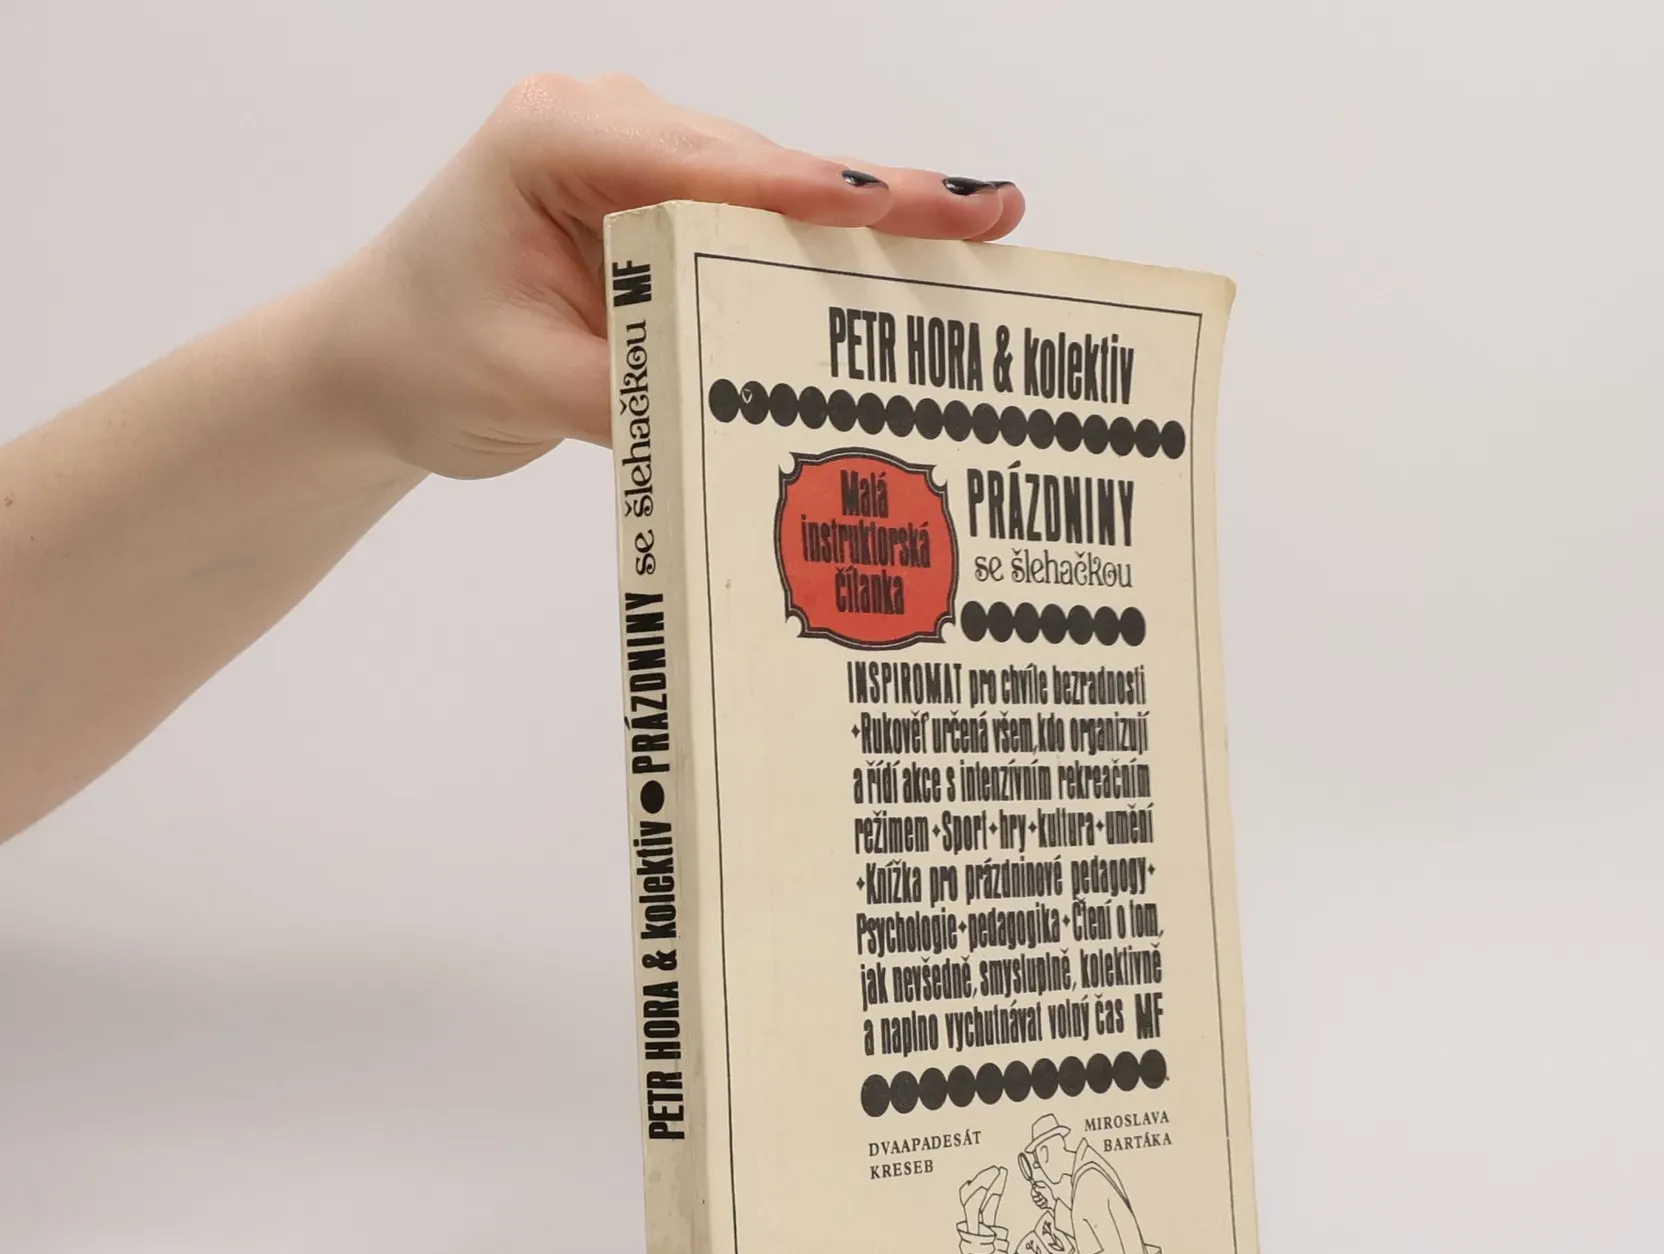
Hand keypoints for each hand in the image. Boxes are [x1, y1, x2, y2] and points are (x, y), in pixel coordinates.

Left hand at [315, 74, 1027, 479]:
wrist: (368, 368)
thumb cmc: (424, 358)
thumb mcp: (530, 388)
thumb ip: (640, 391)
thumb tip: (753, 409)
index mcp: (552, 139)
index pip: (705, 165)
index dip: (810, 189)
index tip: (897, 205)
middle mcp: (600, 128)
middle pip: (759, 166)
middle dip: (870, 198)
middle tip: (988, 213)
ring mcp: (630, 162)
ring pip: (766, 193)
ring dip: (856, 229)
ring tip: (967, 241)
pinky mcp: (651, 209)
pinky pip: (747, 226)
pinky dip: (810, 257)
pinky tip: (890, 273)